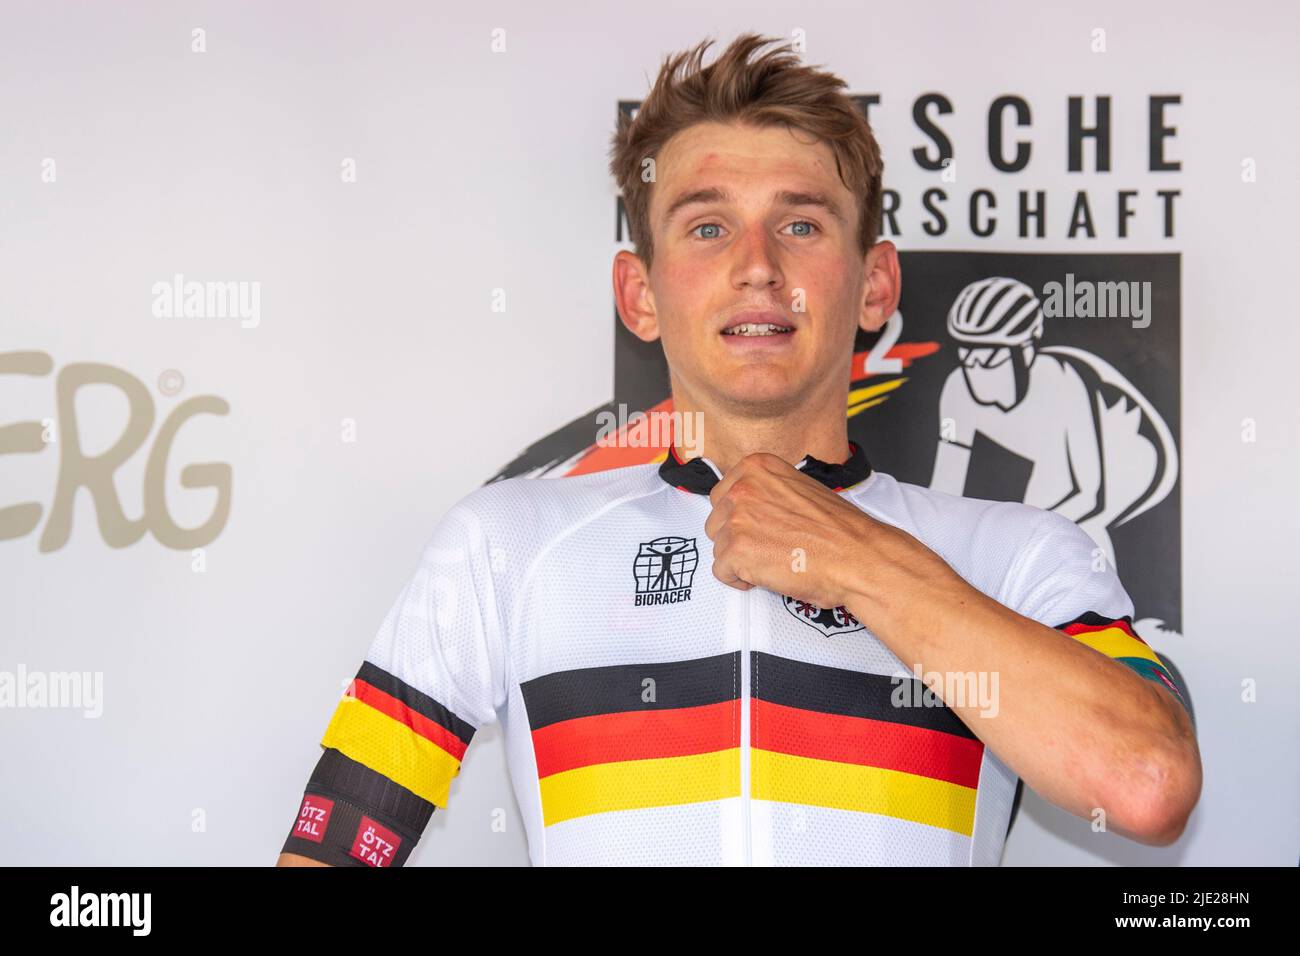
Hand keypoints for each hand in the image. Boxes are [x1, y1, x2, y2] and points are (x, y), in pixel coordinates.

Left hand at [704, 452, 963, 627]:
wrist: (858, 557)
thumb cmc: (838, 530)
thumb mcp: (798, 489)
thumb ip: (767, 491)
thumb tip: (747, 506)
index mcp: (757, 466)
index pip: (724, 494)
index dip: (741, 518)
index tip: (761, 528)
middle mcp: (743, 487)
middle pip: (716, 521)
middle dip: (737, 538)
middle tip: (770, 548)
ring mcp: (737, 518)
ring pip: (719, 547)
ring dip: (741, 560)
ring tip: (774, 561)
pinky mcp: (736, 550)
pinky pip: (722, 572)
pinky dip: (741, 580)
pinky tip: (768, 575)